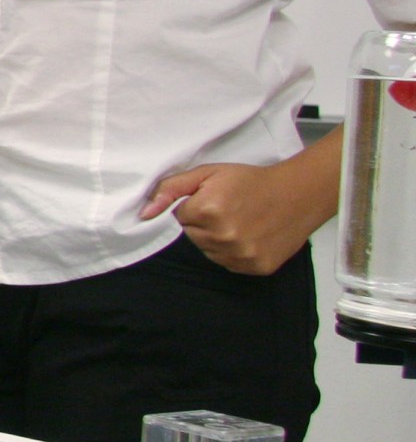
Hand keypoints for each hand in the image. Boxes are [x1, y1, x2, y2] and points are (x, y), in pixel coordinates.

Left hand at [140, 147, 338, 275]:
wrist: (297, 194)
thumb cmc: (250, 181)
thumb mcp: (208, 174)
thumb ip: (171, 189)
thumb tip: (145, 213)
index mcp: (208, 210)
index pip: (178, 218)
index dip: (193, 207)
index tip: (213, 199)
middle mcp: (223, 236)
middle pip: (192, 237)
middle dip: (202, 224)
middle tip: (227, 209)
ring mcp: (241, 254)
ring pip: (208, 252)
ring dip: (216, 239)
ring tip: (238, 221)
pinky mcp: (256, 267)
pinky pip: (228, 264)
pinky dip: (233, 252)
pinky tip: (247, 235)